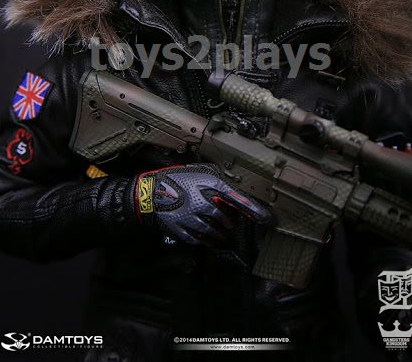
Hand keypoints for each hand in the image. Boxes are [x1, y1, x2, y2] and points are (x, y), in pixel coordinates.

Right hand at [134, 163, 271, 246]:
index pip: (236, 198)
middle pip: (224, 218)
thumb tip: (227, 182)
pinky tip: (207, 240)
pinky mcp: (180, 230)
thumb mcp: (195, 170)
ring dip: (219, 233)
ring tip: (222, 234)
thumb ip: (212, 176)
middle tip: (232, 223)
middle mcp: (202, 203)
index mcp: (207, 185)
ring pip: (212, 231)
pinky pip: (197, 239)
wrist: (148, 192)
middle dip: (230, 222)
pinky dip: (204, 241)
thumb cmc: (172, 178)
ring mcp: (191, 218)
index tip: (264, 217)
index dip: (251, 208)